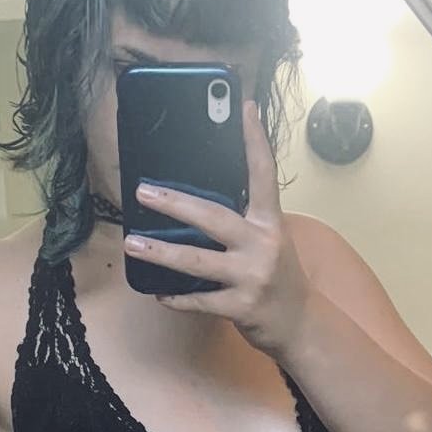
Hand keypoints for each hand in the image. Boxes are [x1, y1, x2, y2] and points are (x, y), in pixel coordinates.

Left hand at [123, 100, 314, 361]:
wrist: (299, 324)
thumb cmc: (276, 277)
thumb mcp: (268, 241)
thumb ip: (241, 222)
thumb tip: (193, 204)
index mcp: (271, 222)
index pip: (263, 173)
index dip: (254, 140)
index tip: (244, 107)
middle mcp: (264, 244)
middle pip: (213, 217)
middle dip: (174, 203)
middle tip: (143, 191)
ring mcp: (252, 276)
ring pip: (197, 261)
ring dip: (160, 252)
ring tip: (131, 243)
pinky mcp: (241, 307)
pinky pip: (199, 300)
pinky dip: (175, 298)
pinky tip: (158, 292)